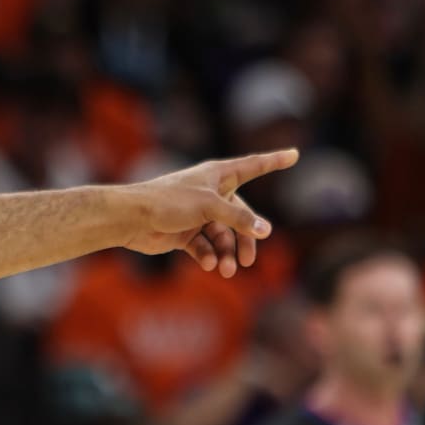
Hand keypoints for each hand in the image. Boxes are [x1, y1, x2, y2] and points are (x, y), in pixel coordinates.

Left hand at [120, 150, 295, 275]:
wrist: (130, 219)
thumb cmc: (168, 202)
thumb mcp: (210, 207)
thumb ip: (239, 219)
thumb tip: (266, 231)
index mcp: (218, 175)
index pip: (253, 166)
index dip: (274, 161)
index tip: (295, 154)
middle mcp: (210, 193)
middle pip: (240, 217)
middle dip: (245, 240)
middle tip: (249, 261)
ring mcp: (197, 214)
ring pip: (222, 236)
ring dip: (225, 254)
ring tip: (226, 270)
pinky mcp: (184, 233)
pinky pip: (204, 247)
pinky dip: (207, 256)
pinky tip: (207, 266)